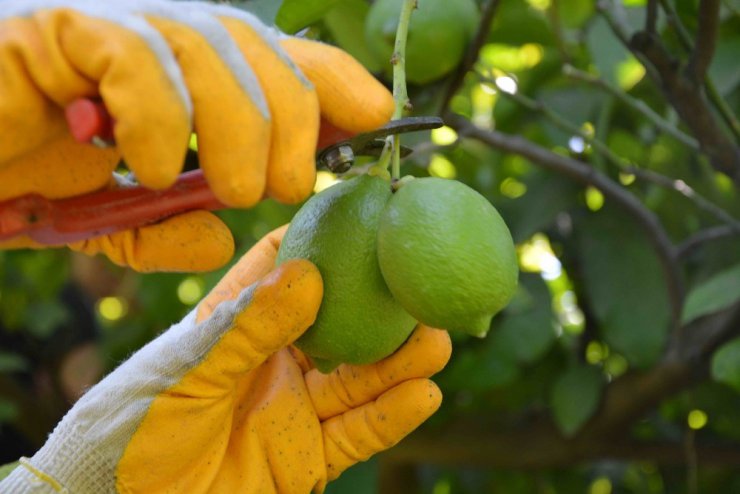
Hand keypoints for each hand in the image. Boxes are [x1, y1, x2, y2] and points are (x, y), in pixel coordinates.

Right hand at [0, 0, 393, 271]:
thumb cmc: (19, 184)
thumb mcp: (111, 218)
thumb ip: (165, 225)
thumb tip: (221, 237)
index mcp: (176, 72)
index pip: (270, 53)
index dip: (330, 76)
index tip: (378, 116)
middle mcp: (147, 34)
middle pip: (253, 43)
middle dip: (291, 115)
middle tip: (288, 185)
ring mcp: (99, 25)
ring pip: (205, 43)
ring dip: (238, 123)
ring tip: (236, 188)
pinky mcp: (49, 31)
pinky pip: (129, 54)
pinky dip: (157, 115)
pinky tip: (149, 165)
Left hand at [0, 227, 450, 492]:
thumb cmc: (131, 429)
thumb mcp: (186, 371)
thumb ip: (246, 328)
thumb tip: (308, 273)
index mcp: (236, 327)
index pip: (282, 272)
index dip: (320, 240)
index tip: (363, 214)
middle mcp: (272, 363)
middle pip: (339, 328)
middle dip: (380, 309)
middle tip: (420, 287)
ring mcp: (291, 411)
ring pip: (358, 381)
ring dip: (399, 362)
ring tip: (437, 340)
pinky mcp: (304, 460)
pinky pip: (356, 435)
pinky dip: (391, 416)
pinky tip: (424, 394)